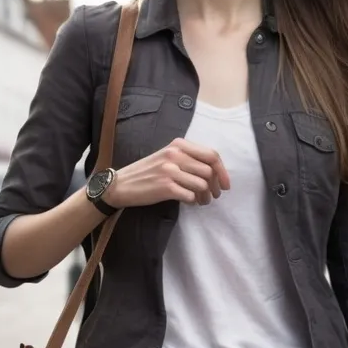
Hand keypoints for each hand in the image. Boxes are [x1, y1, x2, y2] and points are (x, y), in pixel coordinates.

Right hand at [106, 139, 230, 207]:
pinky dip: (193, 201)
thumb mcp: (168, 156)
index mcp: (178, 145)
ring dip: (206, 197)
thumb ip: (189, 158)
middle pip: (209, 171)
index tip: (225, 184)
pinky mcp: (165, 187)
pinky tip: (189, 202)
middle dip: (215, 187)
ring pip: (202, 184)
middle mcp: (175, 154)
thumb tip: (215, 172)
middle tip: (213, 196)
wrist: (122, 184)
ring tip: (201, 201)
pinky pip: (190, 196)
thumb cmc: (148, 172)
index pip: (211, 155)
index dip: (223, 171)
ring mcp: (170, 170)